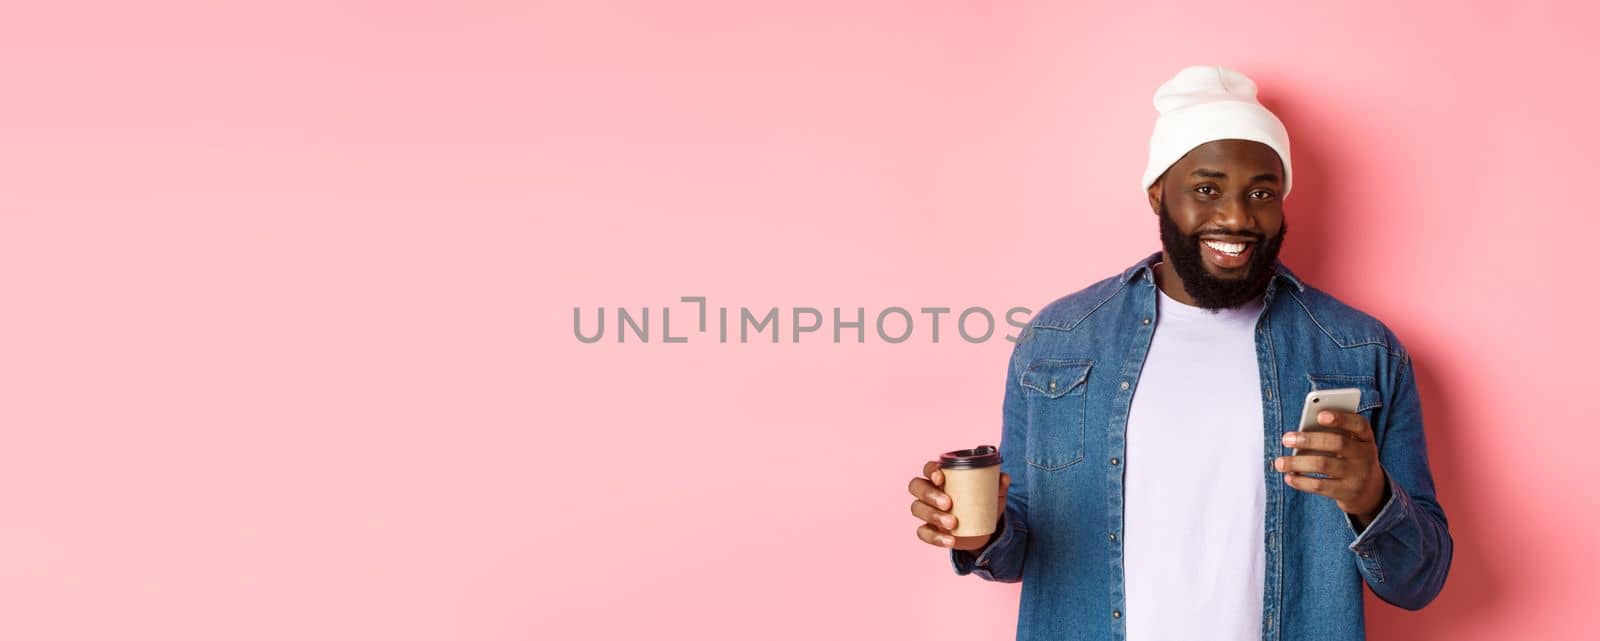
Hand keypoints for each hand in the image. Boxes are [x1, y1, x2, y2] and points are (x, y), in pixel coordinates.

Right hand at [907, 460, 1010, 549]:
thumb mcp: (993, 493)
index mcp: (941, 477)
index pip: (928, 468)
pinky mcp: (929, 529)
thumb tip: (1004, 477)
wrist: (983, 530)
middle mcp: (928, 491)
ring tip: (953, 523)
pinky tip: (951, 540)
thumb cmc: (982, 503)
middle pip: (916, 486)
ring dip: (933, 516)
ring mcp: (926, 511)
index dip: (930, 470)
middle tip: (948, 503)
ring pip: (917, 508)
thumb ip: (999, 483)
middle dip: (929, 494)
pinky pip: (923, 533)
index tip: (941, 478)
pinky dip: (936, 538)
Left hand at [1275, 410, 1389, 524]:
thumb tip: (1300, 434)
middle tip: (1286, 439)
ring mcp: (1357, 475)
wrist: (1369, 491)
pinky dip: (1301, 481)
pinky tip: (1289, 477)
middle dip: (1308, 440)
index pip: (1359, 424)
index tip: (1319, 415)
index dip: (1341, 418)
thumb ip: (1333, 434)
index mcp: (1365, 438)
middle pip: (1337, 443)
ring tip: (1279, 462)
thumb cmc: (1350, 458)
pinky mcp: (1346, 492)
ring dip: (1297, 462)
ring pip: (1324, 464)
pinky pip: (1320, 486)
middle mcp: (1365, 455)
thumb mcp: (1350, 444)